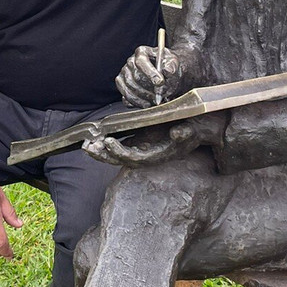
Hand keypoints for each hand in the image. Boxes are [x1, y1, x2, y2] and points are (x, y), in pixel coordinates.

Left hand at [83, 122, 200, 166]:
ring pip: (118, 153)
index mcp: (158, 155)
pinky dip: (108, 142)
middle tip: (88, 147)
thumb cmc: (196, 129)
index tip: (107, 142)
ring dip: (102, 151)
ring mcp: (143, 147)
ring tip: (87, 144)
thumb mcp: (194, 129)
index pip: (135, 158)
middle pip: (121, 159)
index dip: (120, 153)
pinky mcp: (141, 139)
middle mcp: (148, 154)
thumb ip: (187, 132)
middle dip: (104, 155)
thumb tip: (177, 133)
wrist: (200, 128)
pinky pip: (122, 143)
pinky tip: (96, 136)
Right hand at [116, 44, 182, 107]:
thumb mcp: (174, 63)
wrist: (166, 75)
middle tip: (160, 96)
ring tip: (155, 101)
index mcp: (142, 52)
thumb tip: (167, 70)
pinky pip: (125, 98)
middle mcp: (130, 62)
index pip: (141, 61)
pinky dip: (137, 103)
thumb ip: (172, 66)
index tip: (160, 82)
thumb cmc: (168, 67)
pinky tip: (147, 104)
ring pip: (129, 88)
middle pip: (135, 77)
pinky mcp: (123, 87)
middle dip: (148, 89)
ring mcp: (124, 74)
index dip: (150, 73)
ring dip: (143, 97)